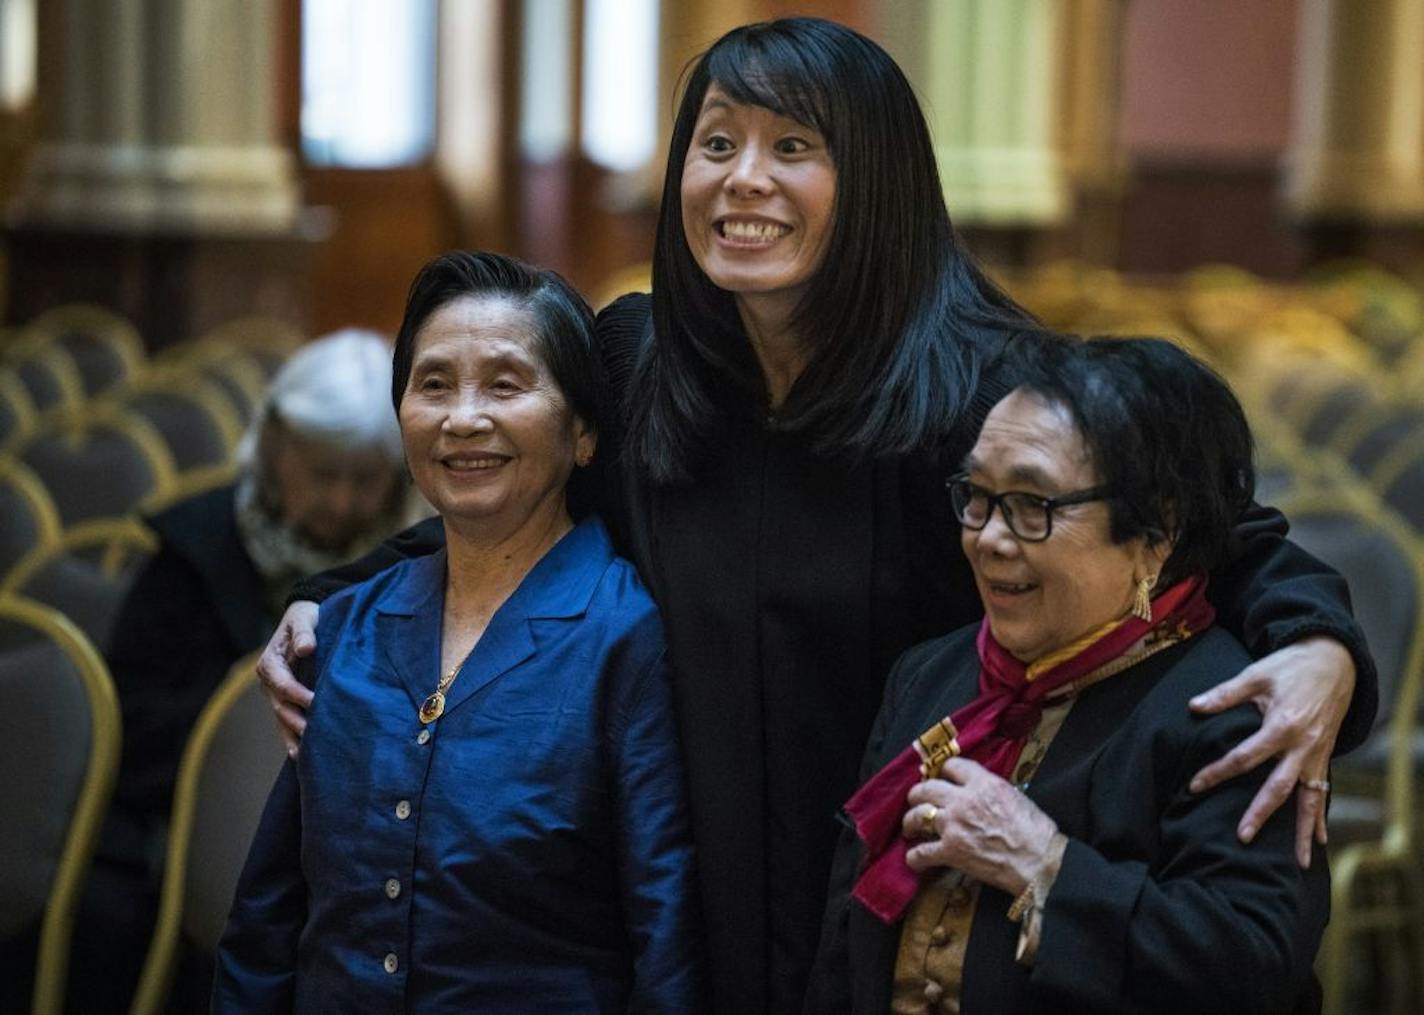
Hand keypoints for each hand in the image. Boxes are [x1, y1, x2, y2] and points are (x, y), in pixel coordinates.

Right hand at [257, 600, 319, 756]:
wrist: (304, 620)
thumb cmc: (306, 618)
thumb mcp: (304, 618)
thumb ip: (304, 633)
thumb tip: (305, 648)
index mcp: (270, 662)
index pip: (282, 684)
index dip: (298, 694)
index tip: (316, 703)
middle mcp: (269, 682)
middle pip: (280, 707)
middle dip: (296, 722)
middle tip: (315, 736)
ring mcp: (274, 694)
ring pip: (282, 719)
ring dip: (292, 736)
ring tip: (305, 756)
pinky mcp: (285, 700)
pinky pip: (286, 721)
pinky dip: (292, 738)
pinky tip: (301, 756)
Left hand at [903, 758, 1059, 896]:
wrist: (1038, 861)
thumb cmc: (1036, 831)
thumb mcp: (1015, 795)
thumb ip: (990, 789)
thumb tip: (978, 791)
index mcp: (982, 783)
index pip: (951, 765)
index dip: (943, 772)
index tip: (940, 778)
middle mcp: (962, 800)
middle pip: (926, 788)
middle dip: (917, 794)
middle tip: (916, 801)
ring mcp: (954, 825)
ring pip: (918, 815)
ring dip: (910, 822)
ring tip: (910, 828)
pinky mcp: (950, 851)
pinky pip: (922, 852)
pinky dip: (915, 857)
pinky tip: (915, 859)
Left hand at [1188, 635, 1353, 867]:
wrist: (1335, 663)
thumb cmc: (1291, 667)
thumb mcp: (1256, 674)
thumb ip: (1225, 695)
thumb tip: (1193, 707)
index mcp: (1282, 725)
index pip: (1244, 757)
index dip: (1218, 772)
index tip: (1195, 786)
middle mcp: (1303, 746)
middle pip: (1278, 787)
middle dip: (1260, 813)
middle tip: (1243, 837)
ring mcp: (1317, 755)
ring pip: (1308, 799)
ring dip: (1300, 830)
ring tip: (1298, 861)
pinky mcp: (1325, 757)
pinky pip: (1323, 793)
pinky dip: (1320, 817)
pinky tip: (1319, 841)